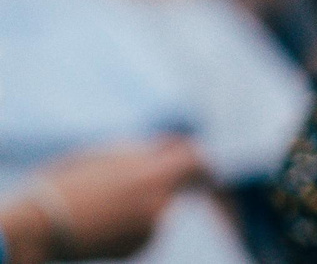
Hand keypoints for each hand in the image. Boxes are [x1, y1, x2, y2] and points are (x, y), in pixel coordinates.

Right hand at [8, 138, 203, 260]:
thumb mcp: (111, 152)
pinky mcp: (142, 246)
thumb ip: (149, 149)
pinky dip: (135, 221)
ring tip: (108, 201)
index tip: (201, 159)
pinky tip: (106, 220)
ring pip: (161, 205)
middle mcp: (160, 203)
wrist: (41, 224)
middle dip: (180, 179)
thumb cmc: (72, 180)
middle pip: (182, 184)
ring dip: (147, 200)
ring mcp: (152, 228)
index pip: (197, 161)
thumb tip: (177, 145)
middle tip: (161, 176)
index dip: (199, 157)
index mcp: (154, 174)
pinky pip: (148, 226)